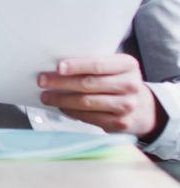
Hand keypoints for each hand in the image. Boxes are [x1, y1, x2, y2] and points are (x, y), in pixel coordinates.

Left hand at [38, 54, 162, 138]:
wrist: (144, 109)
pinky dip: (71, 112)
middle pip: (88, 84)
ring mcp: (126, 105)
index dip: (77, 66)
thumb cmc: (118, 83)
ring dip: (62, 99)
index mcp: (127, 65)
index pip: (98, 65)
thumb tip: (56, 67)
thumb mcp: (114, 68)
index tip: (58, 67)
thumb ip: (93, 65)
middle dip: (61, 83)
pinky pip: (89, 117)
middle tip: (42, 81)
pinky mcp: (119, 123)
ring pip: (86, 102)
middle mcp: (130, 85)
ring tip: (46, 96)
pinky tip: (61, 107)